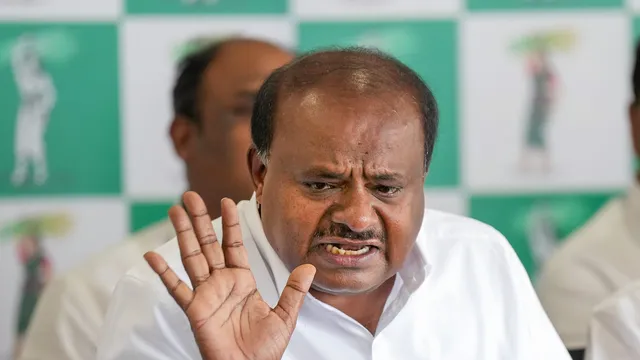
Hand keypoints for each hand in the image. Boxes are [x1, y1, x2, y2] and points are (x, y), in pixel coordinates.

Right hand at [144, 191, 315, 359]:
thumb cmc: (265, 349)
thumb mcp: (285, 316)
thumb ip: (294, 291)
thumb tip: (310, 267)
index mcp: (242, 281)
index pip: (234, 245)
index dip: (231, 223)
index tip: (228, 200)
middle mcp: (221, 283)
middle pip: (207, 244)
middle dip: (199, 220)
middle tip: (190, 196)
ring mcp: (206, 294)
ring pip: (192, 257)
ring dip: (183, 234)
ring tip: (174, 211)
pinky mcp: (195, 310)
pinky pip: (176, 288)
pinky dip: (163, 272)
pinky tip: (151, 255)